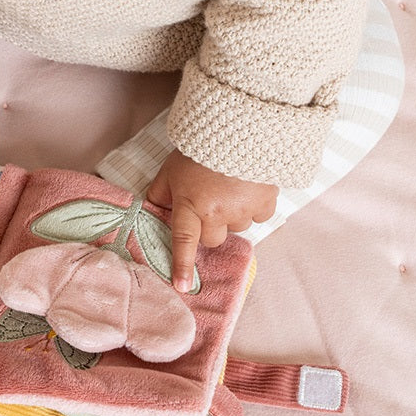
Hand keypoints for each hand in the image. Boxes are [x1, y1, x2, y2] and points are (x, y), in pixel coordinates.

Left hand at [146, 150, 277, 292]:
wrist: (237, 128)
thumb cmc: (198, 150)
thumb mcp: (169, 170)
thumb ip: (159, 194)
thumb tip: (150, 213)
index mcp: (190, 205)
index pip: (183, 241)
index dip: (181, 265)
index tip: (181, 286)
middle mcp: (217, 213)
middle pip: (212, 239)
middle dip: (209, 226)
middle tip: (208, 202)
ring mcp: (243, 210)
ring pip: (236, 228)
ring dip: (232, 215)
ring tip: (229, 188)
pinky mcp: (265, 203)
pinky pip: (258, 217)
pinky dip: (253, 207)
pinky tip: (246, 187)